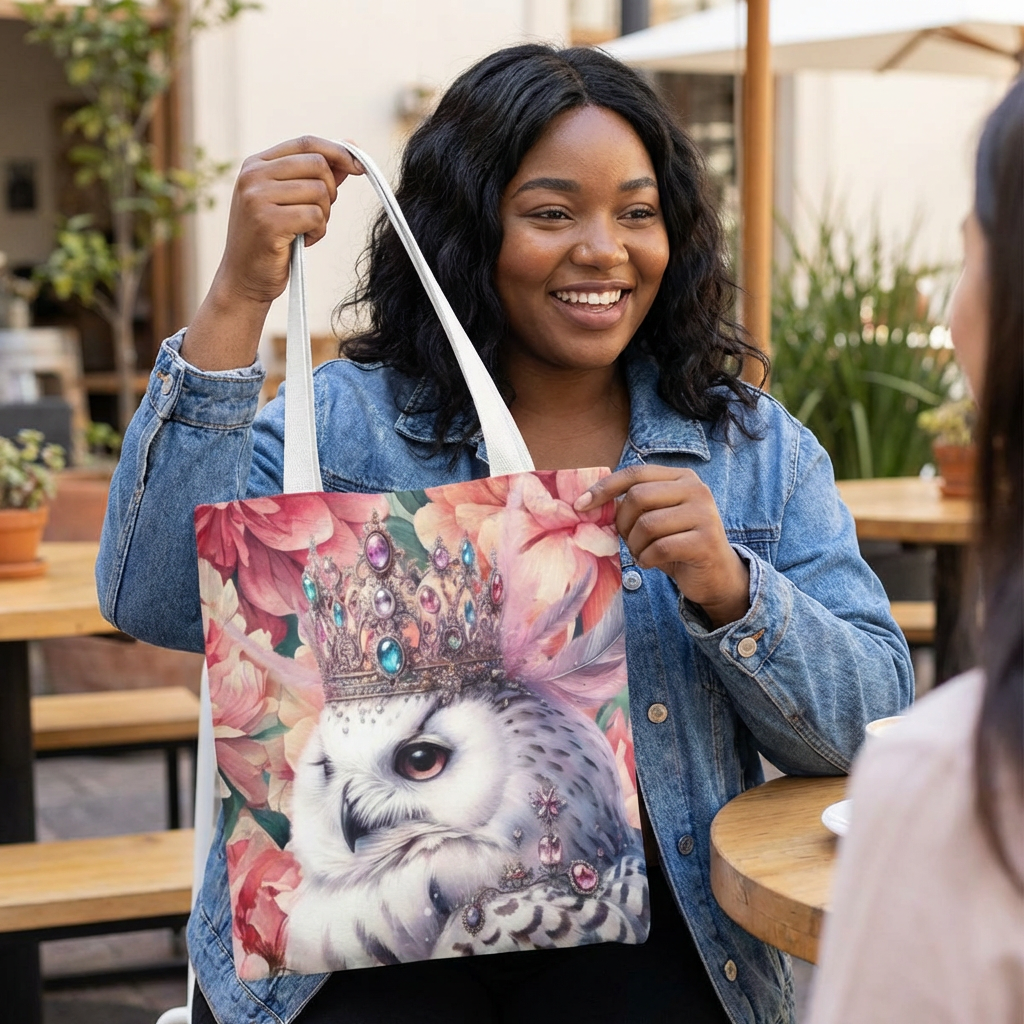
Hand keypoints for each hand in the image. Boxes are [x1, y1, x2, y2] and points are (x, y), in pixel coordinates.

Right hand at [183, 137, 363, 370]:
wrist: (244, 279)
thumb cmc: (271, 241)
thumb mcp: (289, 201)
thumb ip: (315, 176)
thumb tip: (350, 152)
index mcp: (256, 164)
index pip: (306, 143)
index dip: (338, 151)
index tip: (360, 166)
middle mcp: (253, 175)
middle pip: (317, 165)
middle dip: (330, 192)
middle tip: (318, 215)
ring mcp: (257, 197)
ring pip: (319, 192)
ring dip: (323, 217)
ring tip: (306, 232)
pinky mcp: (267, 221)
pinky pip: (315, 216)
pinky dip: (318, 232)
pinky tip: (303, 243)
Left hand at [574, 465, 749, 628]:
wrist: (716, 576)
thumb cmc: (678, 544)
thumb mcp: (656, 518)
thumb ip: (633, 505)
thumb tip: (588, 501)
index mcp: (682, 477)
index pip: (635, 474)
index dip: (604, 488)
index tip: (580, 505)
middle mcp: (696, 489)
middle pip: (638, 497)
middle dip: (623, 524)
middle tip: (628, 541)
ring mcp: (704, 514)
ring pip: (647, 524)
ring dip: (635, 545)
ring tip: (641, 553)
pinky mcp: (706, 541)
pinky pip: (659, 547)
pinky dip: (646, 559)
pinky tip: (651, 563)